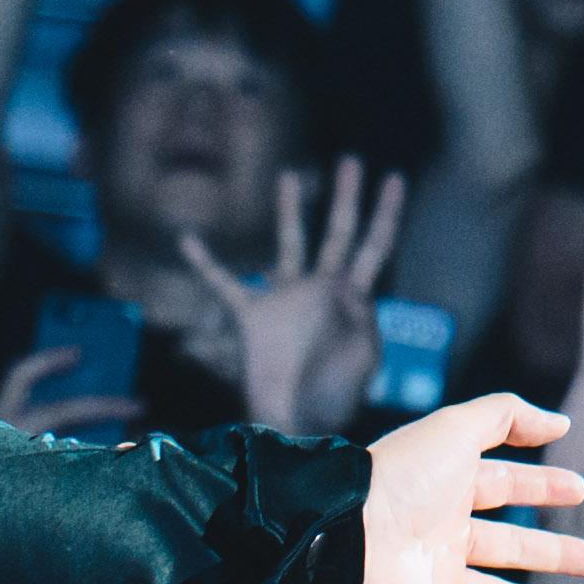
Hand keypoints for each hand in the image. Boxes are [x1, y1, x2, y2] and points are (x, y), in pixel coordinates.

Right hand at [182, 158, 410, 432]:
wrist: (295, 425)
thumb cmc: (335, 399)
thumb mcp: (364, 357)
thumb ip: (363, 318)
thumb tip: (353, 292)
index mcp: (354, 298)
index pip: (375, 245)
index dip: (387, 212)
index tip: (395, 178)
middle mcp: (322, 290)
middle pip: (339, 231)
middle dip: (348, 197)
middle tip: (353, 159)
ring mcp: (287, 300)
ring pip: (290, 243)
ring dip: (290, 211)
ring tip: (290, 174)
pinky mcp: (254, 316)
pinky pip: (226, 283)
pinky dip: (205, 262)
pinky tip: (187, 239)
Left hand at [340, 391, 583, 583]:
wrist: (346, 534)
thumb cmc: (400, 478)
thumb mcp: (456, 431)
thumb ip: (507, 417)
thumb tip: (560, 423)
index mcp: (444, 492)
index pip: (502, 487)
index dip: (541, 486)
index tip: (580, 490)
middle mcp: (439, 539)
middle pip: (508, 548)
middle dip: (554, 554)